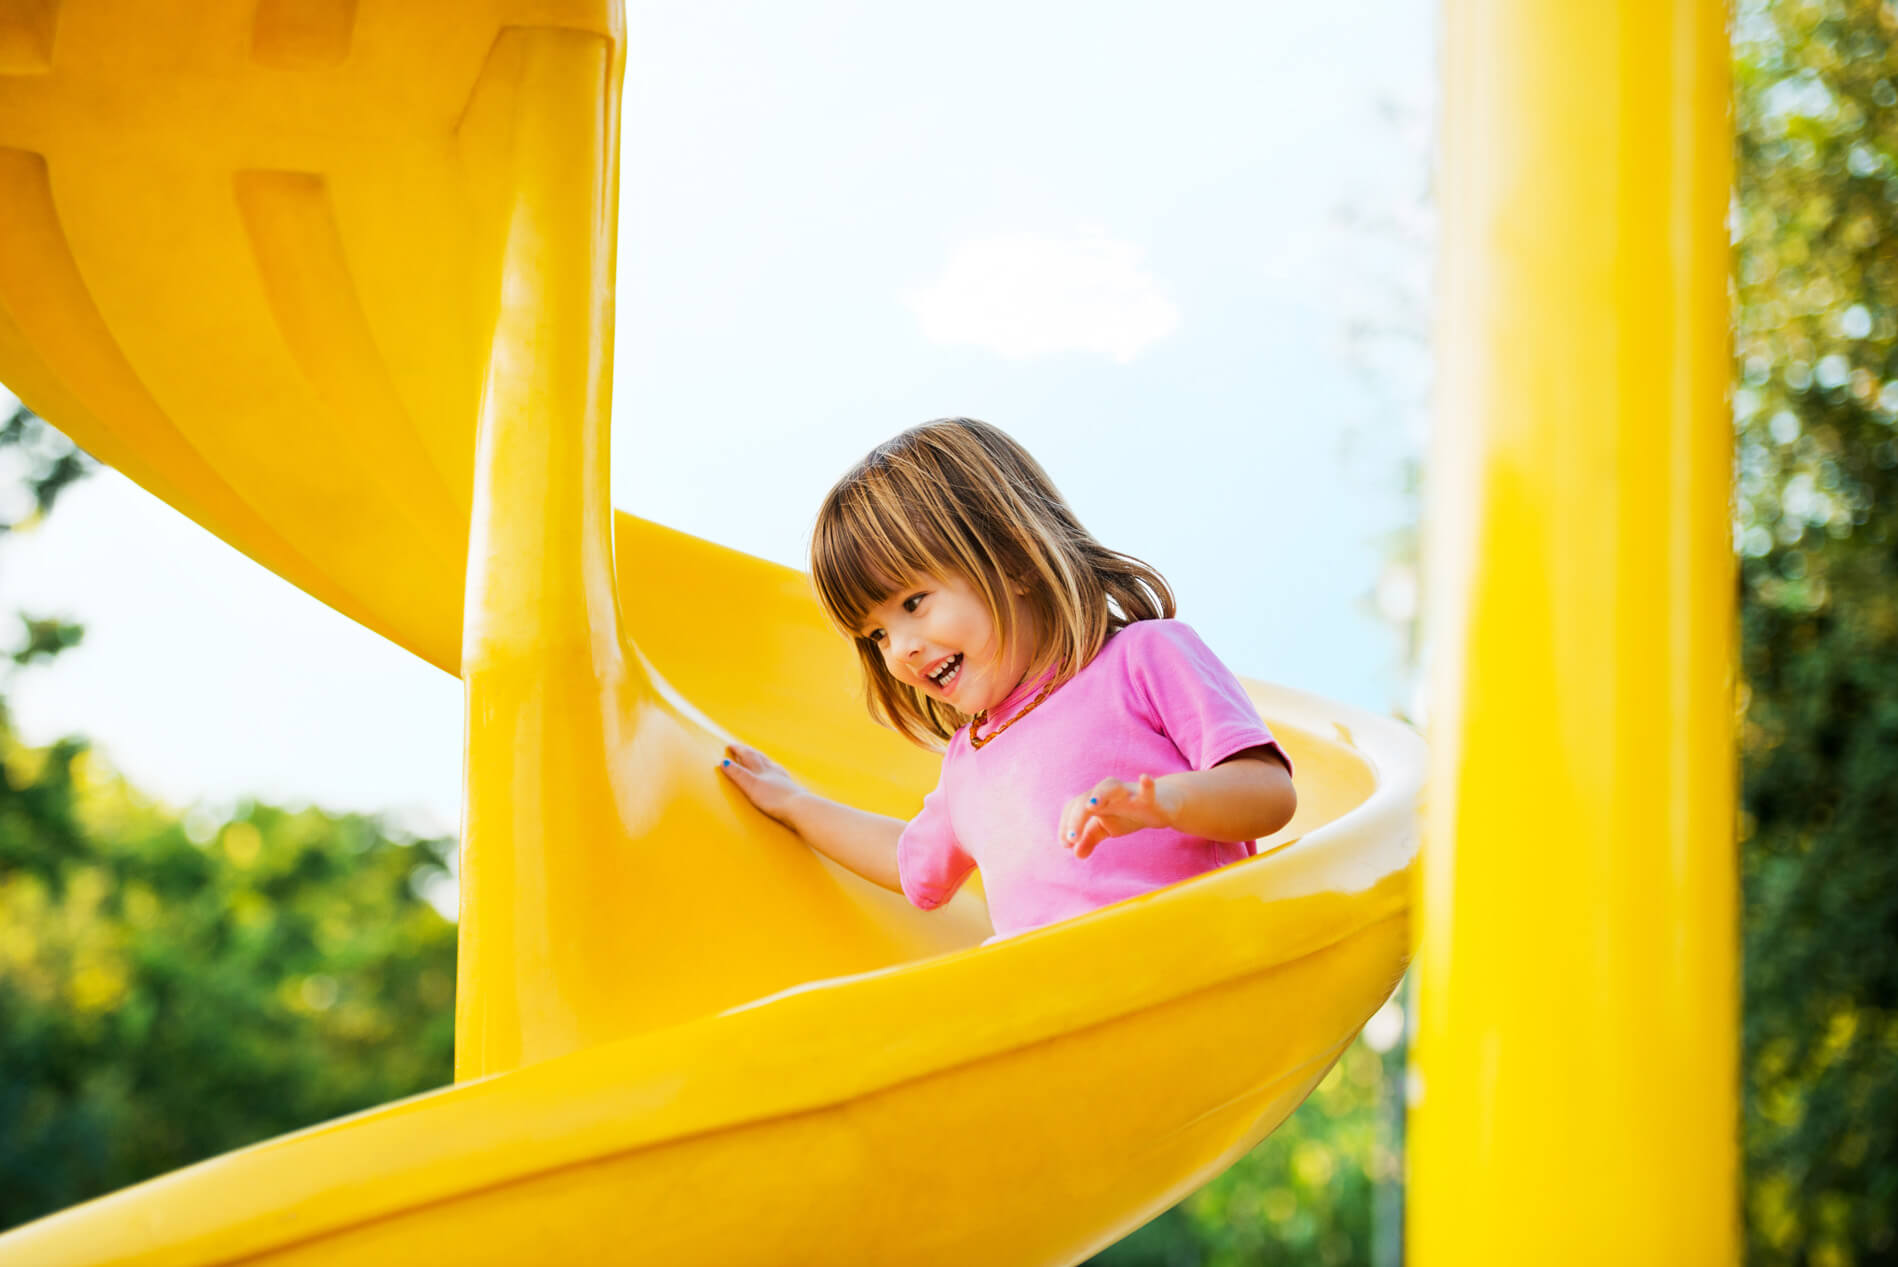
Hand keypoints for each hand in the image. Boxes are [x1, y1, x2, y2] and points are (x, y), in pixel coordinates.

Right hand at [718, 741, 806, 826]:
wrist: (799, 807)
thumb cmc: (774, 798)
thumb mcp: (751, 785)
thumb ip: (738, 774)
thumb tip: (724, 762)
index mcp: (762, 769)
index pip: (748, 755)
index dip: (738, 749)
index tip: (730, 745)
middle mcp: (773, 770)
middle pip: (759, 757)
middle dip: (749, 751)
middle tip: (742, 748)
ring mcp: (782, 778)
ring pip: (770, 764)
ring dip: (762, 759)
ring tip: (759, 758)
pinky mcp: (789, 788)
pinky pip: (779, 774)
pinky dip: (774, 771)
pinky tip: (777, 775)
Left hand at [1059, 774, 1177, 858]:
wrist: (1160, 804)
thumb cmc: (1128, 813)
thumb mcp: (1106, 828)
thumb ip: (1089, 839)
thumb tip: (1076, 854)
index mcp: (1094, 799)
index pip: (1074, 807)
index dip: (1067, 824)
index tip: (1065, 844)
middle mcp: (1107, 792)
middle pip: (1086, 799)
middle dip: (1076, 819)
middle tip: (1071, 839)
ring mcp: (1127, 793)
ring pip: (1110, 788)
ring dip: (1099, 795)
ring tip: (1091, 805)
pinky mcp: (1148, 798)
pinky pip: (1148, 791)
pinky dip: (1146, 785)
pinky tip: (1145, 779)